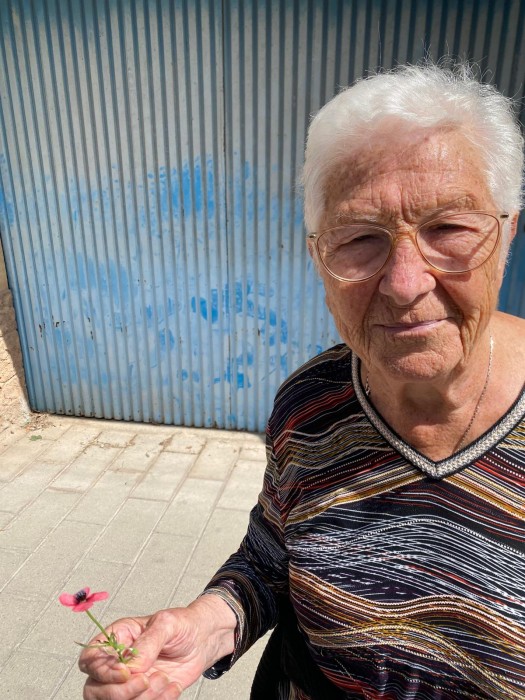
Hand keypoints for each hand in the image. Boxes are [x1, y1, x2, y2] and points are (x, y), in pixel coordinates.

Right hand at [80, 596, 236, 698]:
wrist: (203, 640)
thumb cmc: (182, 625)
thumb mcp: (167, 624)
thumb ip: (148, 643)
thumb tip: (131, 667)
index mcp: (116, 638)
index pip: (90, 660)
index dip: (102, 671)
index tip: (126, 672)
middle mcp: (117, 663)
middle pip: (95, 689)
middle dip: (119, 692)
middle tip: (146, 680)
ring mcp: (128, 683)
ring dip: (143, 697)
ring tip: (165, 678)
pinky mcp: (143, 696)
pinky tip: (172, 687)